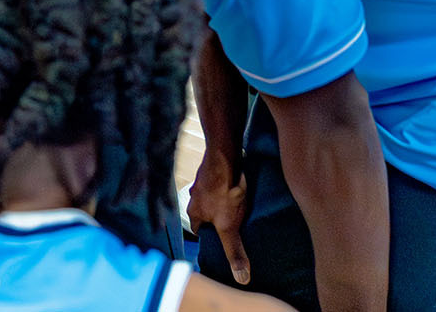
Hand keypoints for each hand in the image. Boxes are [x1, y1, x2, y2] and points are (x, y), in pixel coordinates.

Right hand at [187, 156, 251, 285]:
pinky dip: (226, 186)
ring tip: (237, 205)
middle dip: (215, 218)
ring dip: (220, 201)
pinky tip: (239, 187)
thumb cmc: (224, 191)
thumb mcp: (230, 227)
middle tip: (231, 223)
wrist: (226, 157)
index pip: (197, 229)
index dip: (208, 236)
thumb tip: (241, 278)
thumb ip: (234, 252)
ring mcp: (203, 180)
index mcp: (194, 211)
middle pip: (204, 212)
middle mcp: (195, 196)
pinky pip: (219, 181)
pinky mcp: (215, 168)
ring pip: (211, 196)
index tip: (220, 240)